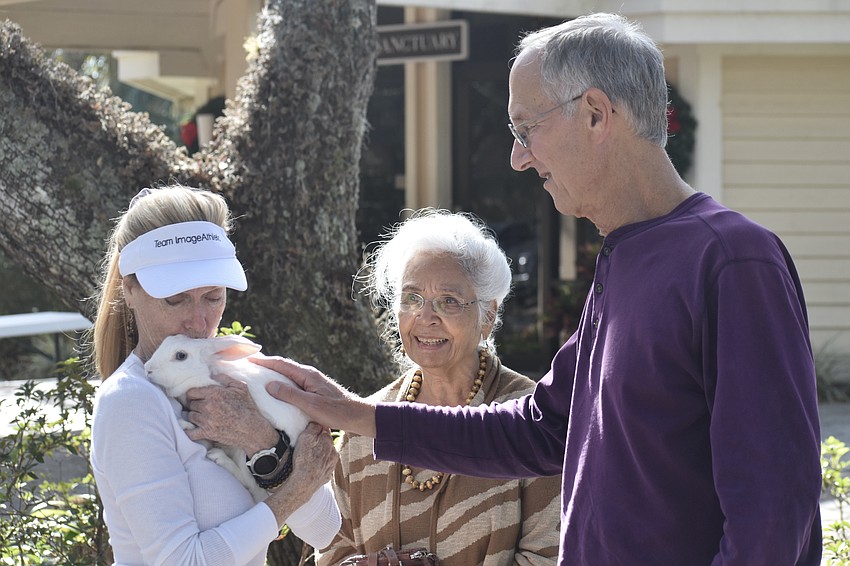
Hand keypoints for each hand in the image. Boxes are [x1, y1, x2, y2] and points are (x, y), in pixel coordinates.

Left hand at [184, 374, 276, 454]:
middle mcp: (208, 406)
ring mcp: (206, 420)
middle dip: (196, 405)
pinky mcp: (207, 433)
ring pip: (190, 416)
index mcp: (214, 393)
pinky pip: (190, 433)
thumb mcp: (241, 388)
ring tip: (202, 417)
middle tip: (202, 407)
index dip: (194, 394)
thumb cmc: (248, 407)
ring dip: (195, 416)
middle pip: (191, 404)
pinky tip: (192, 430)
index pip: (192, 392)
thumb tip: (212, 374)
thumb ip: (225, 378)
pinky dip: (189, 432)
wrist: (252, 429)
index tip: (198, 397)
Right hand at [253, 356, 376, 436]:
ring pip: (289, 374)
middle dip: (266, 365)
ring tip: (259, 376)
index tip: (248, 360)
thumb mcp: (310, 405)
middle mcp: (309, 375)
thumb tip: (269, 384)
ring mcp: (312, 381)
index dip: (264, 361)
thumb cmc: (335, 411)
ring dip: (274, 373)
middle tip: (249, 366)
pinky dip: (283, 382)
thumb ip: (289, 395)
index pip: (281, 364)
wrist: (357, 415)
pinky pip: (294, 382)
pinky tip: (278, 390)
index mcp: (307, 375)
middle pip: (283, 366)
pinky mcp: (315, 389)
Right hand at [264, 421, 337, 523]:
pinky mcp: (327, 474)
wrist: (304, 482)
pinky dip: (320, 464)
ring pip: (327, 454)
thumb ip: (313, 427)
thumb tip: (318, 422)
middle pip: (327, 442)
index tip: (312, 429)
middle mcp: (333, 452)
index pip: (325, 429)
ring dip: (321, 453)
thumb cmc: (303, 458)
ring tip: (309, 456)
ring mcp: (331, 464)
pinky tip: (312, 466)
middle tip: (309, 443)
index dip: (318, 428)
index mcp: (328, 441)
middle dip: (320, 441)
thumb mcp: (305, 437)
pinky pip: (324, 466)